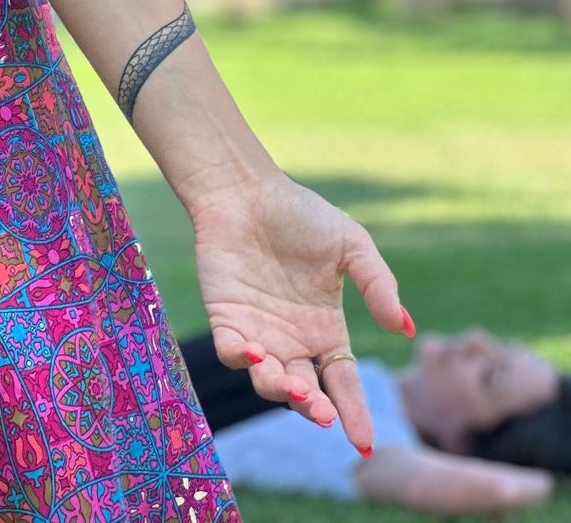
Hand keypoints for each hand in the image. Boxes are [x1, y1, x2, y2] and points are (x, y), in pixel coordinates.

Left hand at [189, 169, 410, 454]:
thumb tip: (407, 328)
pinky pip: (231, 352)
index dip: (354, 412)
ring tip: (293, 385)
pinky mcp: (225, 319)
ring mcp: (259, 332)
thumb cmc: (299, 214)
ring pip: (268, 380)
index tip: (364, 443)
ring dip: (280, 389)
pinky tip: (255, 352)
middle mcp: (293, 340)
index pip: (343, 381)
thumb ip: (378, 285)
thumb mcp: (351, 245)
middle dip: (316, 408)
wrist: (245, 190)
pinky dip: (242, 359)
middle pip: (308, 391)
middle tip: (324, 415)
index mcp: (325, 329)